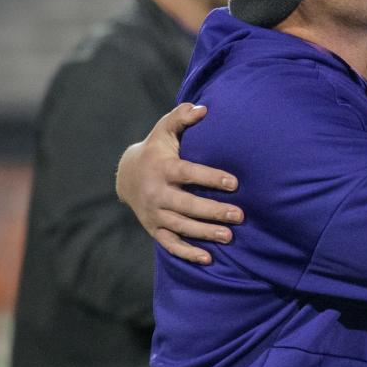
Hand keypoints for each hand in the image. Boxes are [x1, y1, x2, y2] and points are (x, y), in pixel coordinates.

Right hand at [115, 103, 242, 263]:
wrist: (127, 175)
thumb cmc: (157, 149)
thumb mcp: (165, 130)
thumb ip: (182, 117)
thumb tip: (204, 108)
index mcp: (163, 168)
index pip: (188, 173)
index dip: (210, 177)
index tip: (234, 182)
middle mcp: (157, 193)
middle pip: (187, 205)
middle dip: (213, 211)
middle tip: (240, 215)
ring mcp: (155, 214)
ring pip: (181, 226)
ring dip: (205, 233)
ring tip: (230, 236)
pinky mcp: (154, 229)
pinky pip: (171, 244)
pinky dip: (188, 252)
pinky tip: (208, 259)